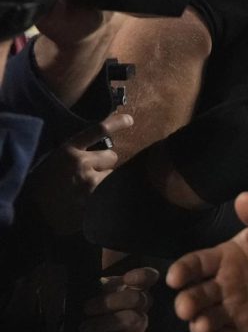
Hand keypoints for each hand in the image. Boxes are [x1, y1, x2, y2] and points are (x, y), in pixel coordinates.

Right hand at [26, 113, 133, 234]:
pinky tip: (89, 199)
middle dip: (105, 164)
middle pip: (111, 156)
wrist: (33, 211)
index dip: (116, 123)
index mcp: (68, 150)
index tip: (130, 119)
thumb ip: (76, 153)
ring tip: (87, 189)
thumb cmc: (44, 184)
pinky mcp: (95, 198)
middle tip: (89, 174)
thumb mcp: (55, 160)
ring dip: (105, 180)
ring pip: (113, 174)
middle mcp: (81, 162)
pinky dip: (105, 194)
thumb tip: (102, 149)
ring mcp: (89, 180)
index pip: (97, 130)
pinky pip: (111, 190)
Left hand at [80, 266, 158, 331]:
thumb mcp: (93, 294)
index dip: (142, 276)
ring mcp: (140, 324)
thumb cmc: (93, 310)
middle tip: (86, 308)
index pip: (148, 277)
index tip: (127, 279)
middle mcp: (142, 305)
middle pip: (136, 298)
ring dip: (104, 323)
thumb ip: (96, 286)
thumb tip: (95, 283)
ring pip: (131, 319)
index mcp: (133, 287)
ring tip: (84, 328)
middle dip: (109, 302)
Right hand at [168, 193, 247, 331]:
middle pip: (195, 296)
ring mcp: (228, 311)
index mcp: (221, 259)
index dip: (183, 270)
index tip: (174, 277)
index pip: (195, 264)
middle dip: (187, 303)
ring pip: (206, 320)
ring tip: (202, 327)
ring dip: (200, 325)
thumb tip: (245, 197)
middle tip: (186, 309)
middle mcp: (218, 287)